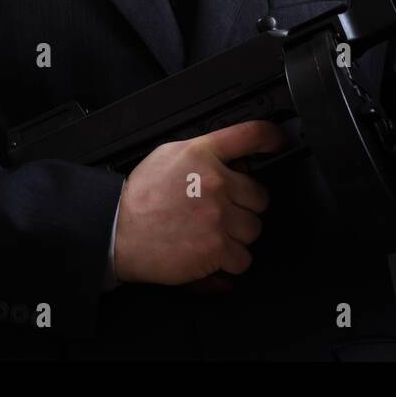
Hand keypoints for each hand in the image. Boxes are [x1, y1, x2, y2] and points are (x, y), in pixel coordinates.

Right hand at [112, 120, 286, 286]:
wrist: (117, 230)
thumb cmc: (140, 197)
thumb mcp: (169, 156)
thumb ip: (204, 154)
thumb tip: (237, 163)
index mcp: (202, 154)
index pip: (250, 135)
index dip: (271, 137)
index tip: (278, 142)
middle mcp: (214, 182)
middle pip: (260, 196)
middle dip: (245, 206)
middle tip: (222, 210)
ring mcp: (217, 216)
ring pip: (254, 228)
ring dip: (239, 235)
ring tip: (212, 233)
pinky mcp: (216, 248)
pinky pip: (244, 257)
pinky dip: (231, 260)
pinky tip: (211, 252)